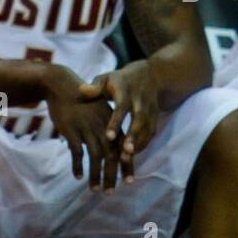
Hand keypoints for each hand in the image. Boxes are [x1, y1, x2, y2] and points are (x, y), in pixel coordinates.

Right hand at [43, 64, 125, 189]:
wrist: (61, 84)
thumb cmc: (81, 99)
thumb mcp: (99, 109)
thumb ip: (107, 128)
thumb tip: (114, 149)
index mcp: (110, 122)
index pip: (123, 147)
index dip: (127, 165)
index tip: (129, 181)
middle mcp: (101, 126)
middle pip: (111, 155)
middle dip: (112, 175)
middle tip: (110, 191)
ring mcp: (86, 128)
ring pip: (95, 157)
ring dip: (96, 175)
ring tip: (95, 189)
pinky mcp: (71, 129)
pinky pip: (77, 152)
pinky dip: (78, 166)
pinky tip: (78, 176)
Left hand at [78, 61, 159, 178]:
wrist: (149, 76)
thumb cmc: (119, 80)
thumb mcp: (106, 78)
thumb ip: (95, 86)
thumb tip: (82, 90)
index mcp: (126, 91)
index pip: (122, 108)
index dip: (116, 122)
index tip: (109, 137)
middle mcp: (140, 102)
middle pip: (139, 120)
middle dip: (133, 136)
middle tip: (125, 152)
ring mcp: (150, 111)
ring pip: (146, 130)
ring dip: (138, 145)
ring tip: (126, 161)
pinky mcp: (155, 119)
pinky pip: (150, 134)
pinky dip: (142, 146)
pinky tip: (131, 158)